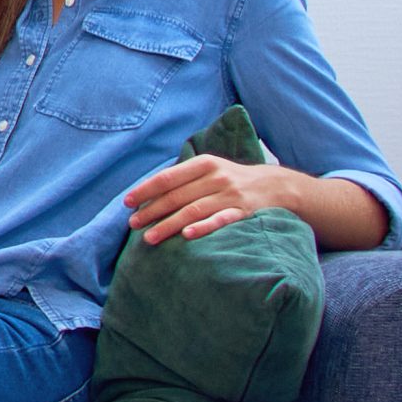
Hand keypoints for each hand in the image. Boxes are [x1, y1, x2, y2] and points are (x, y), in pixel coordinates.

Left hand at [123, 154, 303, 244]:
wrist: (275, 185)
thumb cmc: (230, 179)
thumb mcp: (208, 169)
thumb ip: (182, 177)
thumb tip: (147, 193)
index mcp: (203, 164)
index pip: (167, 178)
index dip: (145, 190)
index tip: (127, 202)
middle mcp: (216, 177)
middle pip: (177, 196)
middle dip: (151, 211)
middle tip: (133, 223)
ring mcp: (231, 195)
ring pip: (193, 210)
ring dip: (168, 225)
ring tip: (149, 237)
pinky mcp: (244, 212)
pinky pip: (221, 220)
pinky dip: (203, 227)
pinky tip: (186, 236)